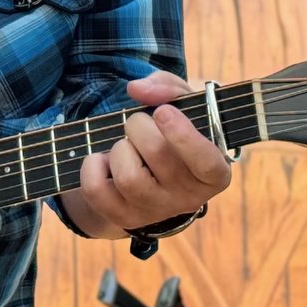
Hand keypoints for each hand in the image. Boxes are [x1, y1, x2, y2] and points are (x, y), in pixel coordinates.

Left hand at [75, 72, 231, 232]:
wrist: (152, 171)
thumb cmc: (173, 132)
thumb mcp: (182, 104)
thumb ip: (167, 87)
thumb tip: (136, 89)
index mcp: (214, 173)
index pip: (206, 162)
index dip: (183, 135)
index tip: (163, 112)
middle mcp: (189, 198)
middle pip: (156, 154)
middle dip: (138, 124)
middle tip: (138, 122)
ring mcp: (156, 212)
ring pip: (128, 177)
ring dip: (119, 148)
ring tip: (125, 145)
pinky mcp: (124, 218)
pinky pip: (97, 191)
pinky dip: (92, 167)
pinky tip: (103, 160)